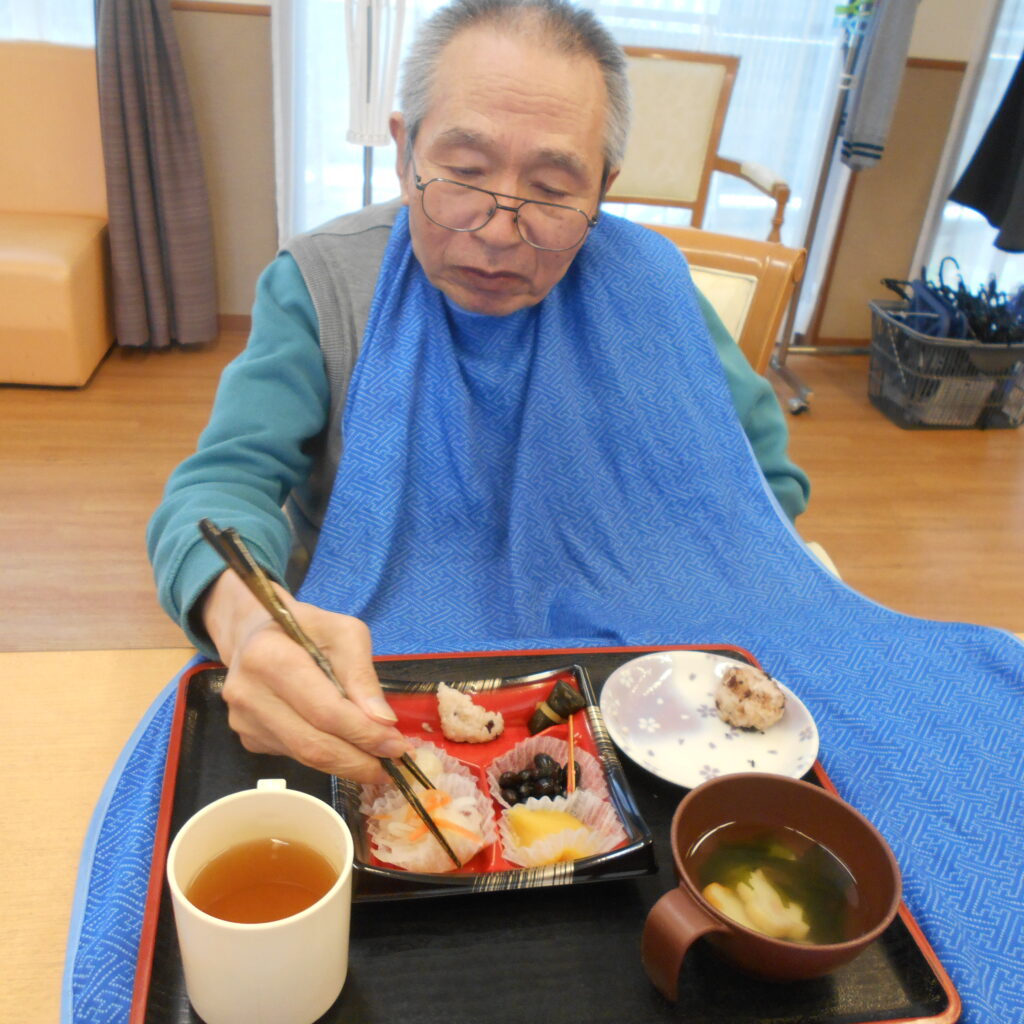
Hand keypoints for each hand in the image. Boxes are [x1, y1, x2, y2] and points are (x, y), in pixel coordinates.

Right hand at [201, 570, 407, 783]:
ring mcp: (244, 720)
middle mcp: (248, 694)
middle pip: (312, 743)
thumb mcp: (344, 633)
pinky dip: (327, 757)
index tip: (396, 745)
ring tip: (379, 762)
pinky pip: (295, 755)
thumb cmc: (306, 627)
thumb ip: (362, 674)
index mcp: (269, 657)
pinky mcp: (249, 738)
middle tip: (393, 764)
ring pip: (304, 756)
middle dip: (358, 760)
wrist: (255, 634)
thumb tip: (382, 721)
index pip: (324, 710)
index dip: (363, 733)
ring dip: (346, 764)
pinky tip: (348, 748)